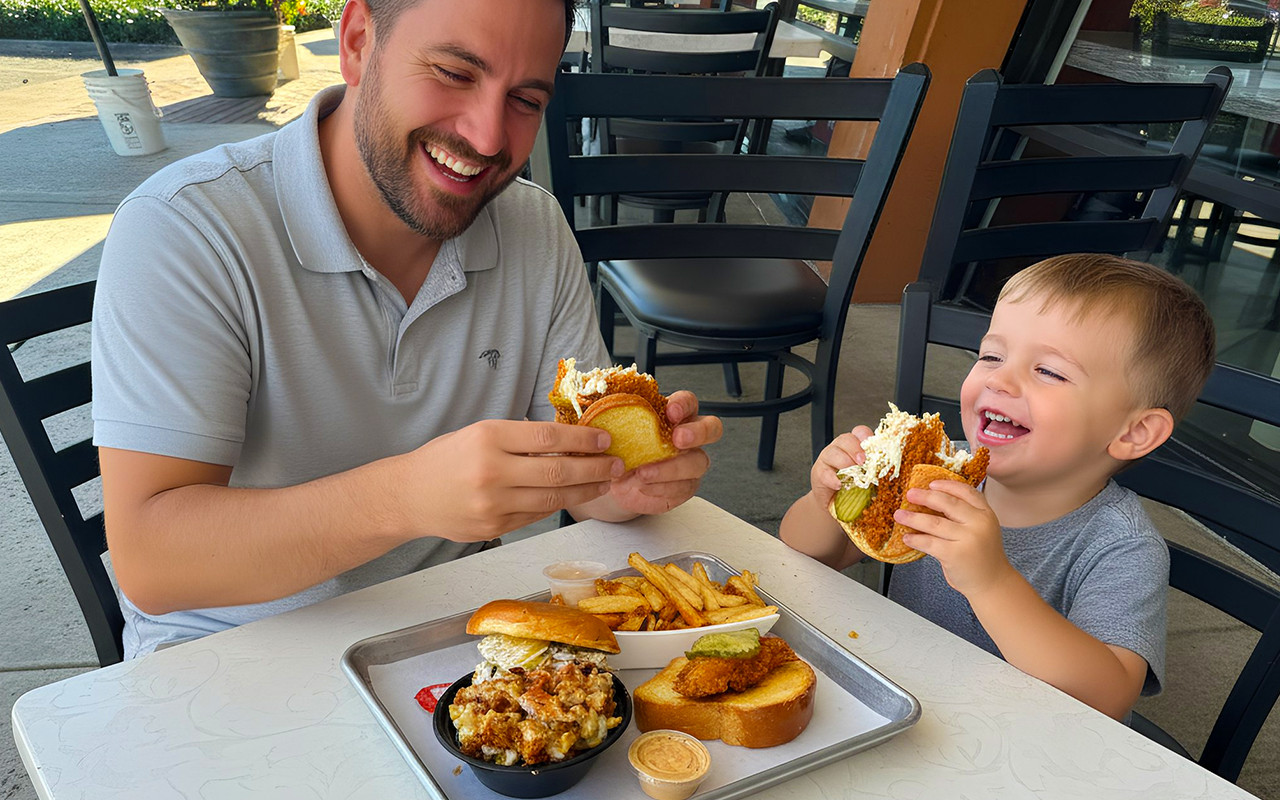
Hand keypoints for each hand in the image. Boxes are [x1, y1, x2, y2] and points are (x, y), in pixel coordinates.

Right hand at [408, 419, 622, 541]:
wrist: (410, 495)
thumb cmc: (447, 458)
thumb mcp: (479, 433)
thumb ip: (520, 437)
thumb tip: (570, 438)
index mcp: (488, 438)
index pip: (548, 437)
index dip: (582, 439)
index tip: (604, 440)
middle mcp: (491, 471)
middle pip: (557, 470)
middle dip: (594, 468)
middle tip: (617, 464)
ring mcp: (493, 503)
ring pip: (552, 497)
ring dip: (585, 490)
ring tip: (604, 482)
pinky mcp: (494, 527)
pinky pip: (537, 514)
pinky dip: (559, 504)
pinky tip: (575, 495)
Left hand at [609, 390, 721, 514]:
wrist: (615, 481)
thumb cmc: (621, 449)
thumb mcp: (617, 429)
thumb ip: (620, 412)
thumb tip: (607, 395)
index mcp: (675, 416)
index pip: (689, 403)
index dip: (683, 405)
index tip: (670, 411)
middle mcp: (689, 437)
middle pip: (712, 428)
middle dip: (698, 432)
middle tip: (677, 439)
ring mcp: (690, 462)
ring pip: (697, 463)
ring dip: (671, 468)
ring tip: (643, 473)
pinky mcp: (685, 486)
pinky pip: (683, 487)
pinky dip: (662, 487)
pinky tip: (644, 486)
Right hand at [810, 426, 872, 509]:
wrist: (837, 505)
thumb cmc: (856, 490)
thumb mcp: (869, 479)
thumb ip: (877, 472)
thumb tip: (896, 473)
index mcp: (855, 448)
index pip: (859, 433)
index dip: (865, 435)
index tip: (873, 446)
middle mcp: (840, 450)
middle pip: (845, 439)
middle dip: (855, 448)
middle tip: (863, 461)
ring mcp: (827, 461)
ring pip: (832, 452)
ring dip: (844, 461)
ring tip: (853, 473)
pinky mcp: (818, 474)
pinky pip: (823, 472)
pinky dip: (831, 478)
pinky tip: (838, 485)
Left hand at [893, 481, 1013, 598]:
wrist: (992, 583)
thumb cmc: (981, 555)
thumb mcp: (980, 529)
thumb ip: (963, 516)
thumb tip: (930, 501)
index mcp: (986, 513)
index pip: (966, 492)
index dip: (946, 485)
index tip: (931, 483)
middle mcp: (980, 523)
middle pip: (947, 503)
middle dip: (925, 497)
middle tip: (909, 494)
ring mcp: (968, 539)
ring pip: (934, 523)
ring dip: (913, 518)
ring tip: (899, 515)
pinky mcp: (955, 555)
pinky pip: (929, 543)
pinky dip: (915, 539)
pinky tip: (907, 538)